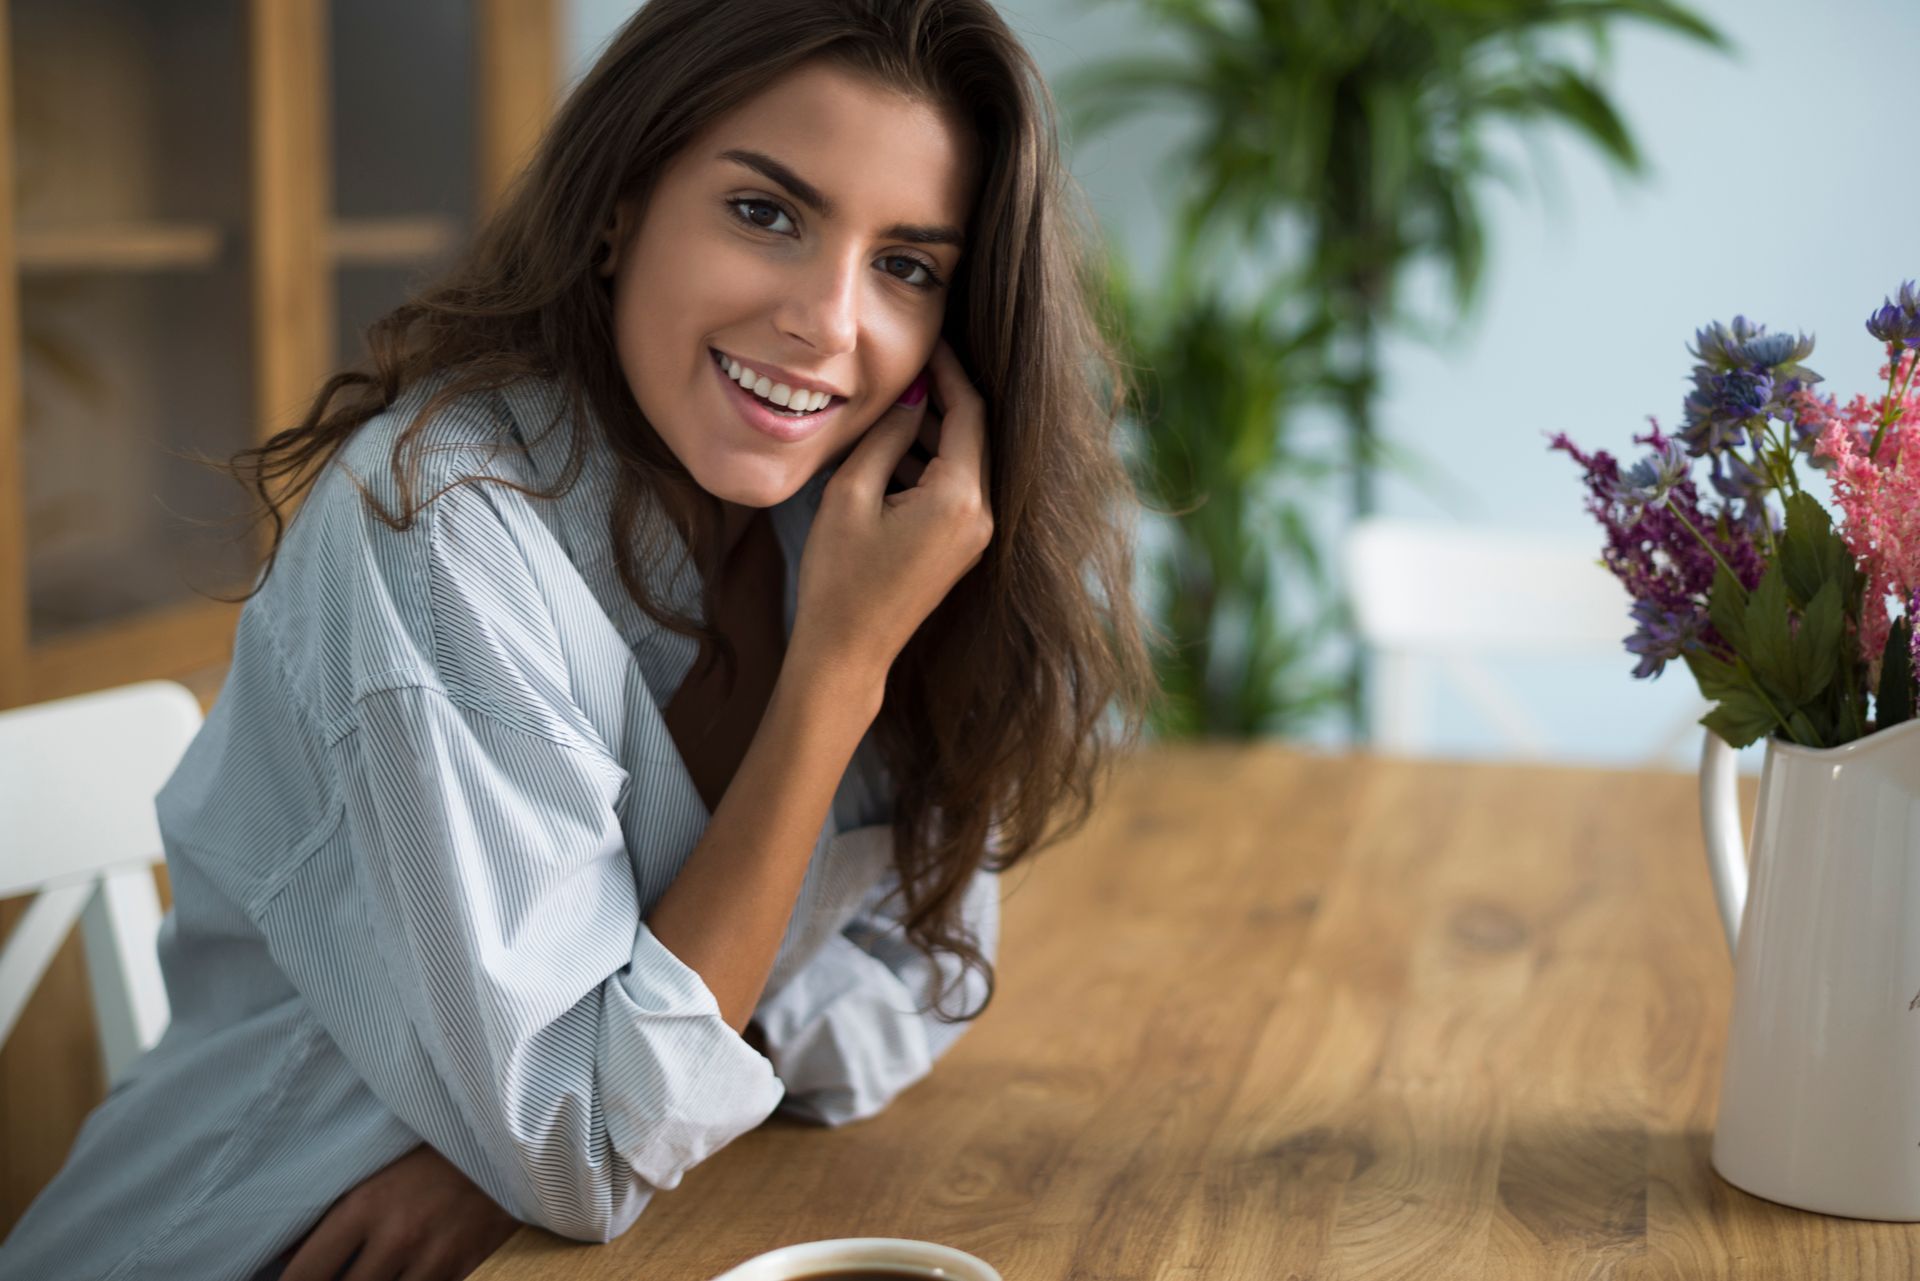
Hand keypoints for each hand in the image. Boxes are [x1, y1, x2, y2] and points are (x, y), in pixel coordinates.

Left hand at [282, 1143, 518, 1280]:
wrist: (507, 1136)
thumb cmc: (430, 1150)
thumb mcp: (373, 1168)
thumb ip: (326, 1213)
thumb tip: (284, 1257)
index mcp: (364, 1205)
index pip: (306, 1273)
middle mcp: (398, 1236)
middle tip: (340, 1274)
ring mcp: (435, 1256)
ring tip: (374, 1271)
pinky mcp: (466, 1268)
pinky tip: (405, 1272)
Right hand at [793, 336, 993, 676]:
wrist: (846, 652)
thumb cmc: (839, 578)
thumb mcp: (851, 494)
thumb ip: (887, 437)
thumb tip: (911, 397)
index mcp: (958, 498)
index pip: (969, 412)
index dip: (949, 371)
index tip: (927, 343)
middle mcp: (980, 516)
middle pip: (972, 435)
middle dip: (941, 398)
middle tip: (904, 367)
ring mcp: (974, 535)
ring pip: (963, 461)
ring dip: (931, 432)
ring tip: (888, 407)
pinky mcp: (960, 548)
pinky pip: (955, 489)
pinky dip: (929, 465)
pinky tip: (891, 454)